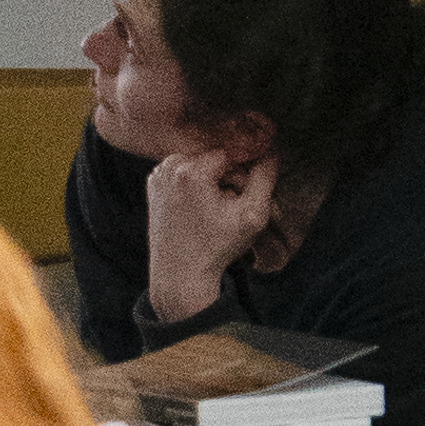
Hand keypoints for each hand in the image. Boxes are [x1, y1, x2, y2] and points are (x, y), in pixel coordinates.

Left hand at [145, 149, 277, 324]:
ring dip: (215, 182)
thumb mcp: (252, 215)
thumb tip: (270, 150)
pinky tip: (202, 210)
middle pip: (215, 158)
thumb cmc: (217, 249)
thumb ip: (265, 177)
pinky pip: (186, 174)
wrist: (180, 276)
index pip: (233, 154)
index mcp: (191, 170)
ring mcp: (158, 174)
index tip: (247, 196)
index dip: (245, 175)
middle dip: (230, 178)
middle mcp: (169, 166)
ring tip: (217, 211)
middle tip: (233, 208)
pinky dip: (197, 186)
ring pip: (201, 165)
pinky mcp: (154, 184)